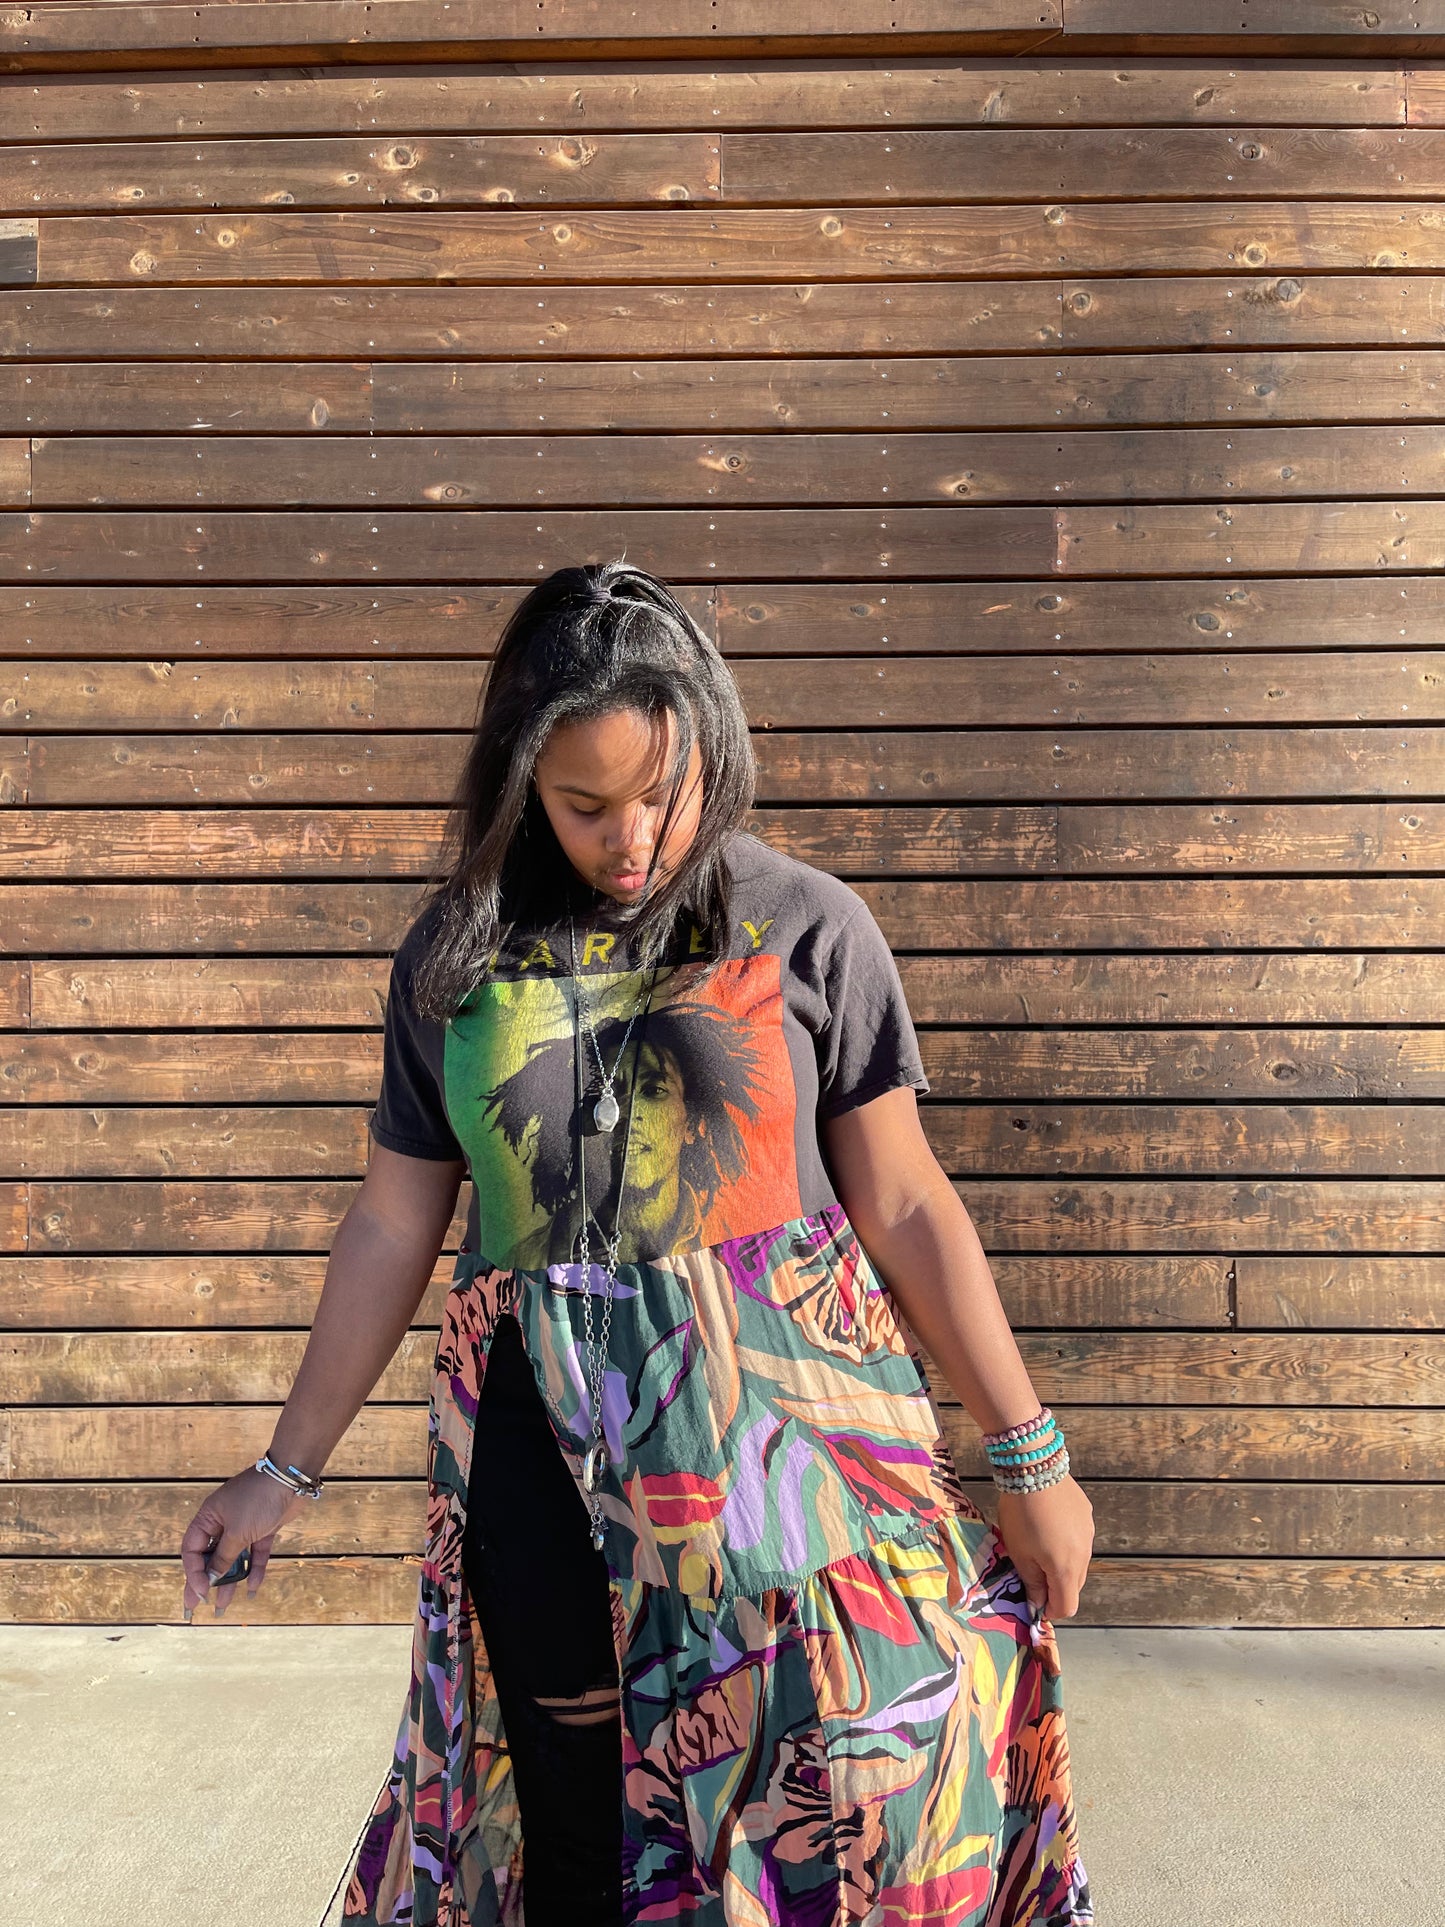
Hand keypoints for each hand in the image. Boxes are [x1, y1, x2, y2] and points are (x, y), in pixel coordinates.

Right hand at [179, 1466, 307, 1619]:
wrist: (291, 1478)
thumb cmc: (258, 1499)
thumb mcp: (237, 1532)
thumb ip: (224, 1557)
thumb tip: (211, 1578)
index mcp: (208, 1517)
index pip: (192, 1550)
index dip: (194, 1573)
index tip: (201, 1592)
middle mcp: (223, 1522)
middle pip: (210, 1557)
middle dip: (204, 1582)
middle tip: (195, 1606)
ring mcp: (244, 1525)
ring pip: (233, 1558)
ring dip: (230, 1580)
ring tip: (223, 1606)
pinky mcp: (264, 1528)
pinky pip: (255, 1554)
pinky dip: (254, 1569)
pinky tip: (252, 1588)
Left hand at [992, 1474, 1094, 1621]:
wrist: (1034, 1468)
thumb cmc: (1021, 1514)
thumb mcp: (1019, 1552)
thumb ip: (1032, 1583)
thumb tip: (1038, 1605)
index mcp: (1066, 1569)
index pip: (1067, 1606)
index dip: (1050, 1611)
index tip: (1034, 1602)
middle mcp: (1084, 1554)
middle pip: (1074, 1586)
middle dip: (1055, 1588)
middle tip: (1032, 1574)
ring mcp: (1088, 1533)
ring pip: (1078, 1563)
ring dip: (1062, 1565)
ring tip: (1038, 1546)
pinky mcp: (1087, 1515)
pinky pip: (1080, 1540)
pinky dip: (1067, 1543)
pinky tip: (1048, 1526)